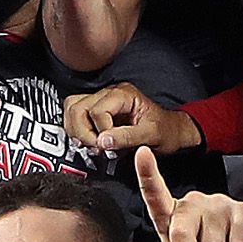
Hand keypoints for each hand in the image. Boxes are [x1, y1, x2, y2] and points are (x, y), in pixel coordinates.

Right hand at [63, 82, 196, 157]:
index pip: (97, 110)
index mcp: (124, 94)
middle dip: (82, 131)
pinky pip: (75, 113)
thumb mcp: (151, 135)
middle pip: (77, 106)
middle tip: (96, 148)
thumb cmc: (165, 131)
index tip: (108, 146)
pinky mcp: (97, 109)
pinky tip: (88, 140)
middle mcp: (110, 93)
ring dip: (76, 130)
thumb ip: (126, 137)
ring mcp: (102, 100)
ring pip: (72, 108)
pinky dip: (76, 128)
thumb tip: (102, 141)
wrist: (171, 131)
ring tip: (91, 145)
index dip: (100, 131)